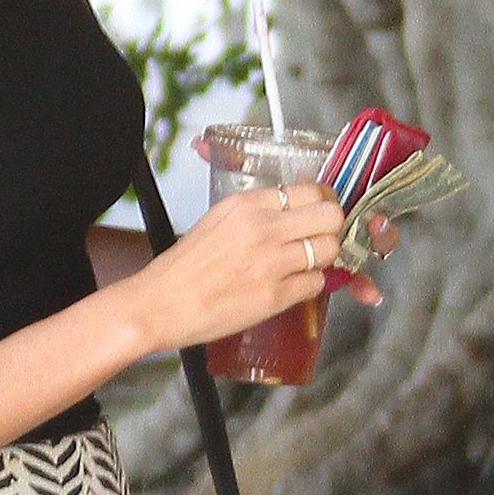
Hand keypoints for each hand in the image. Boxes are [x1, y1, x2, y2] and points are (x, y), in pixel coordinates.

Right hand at [132, 180, 375, 357]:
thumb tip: (294, 214)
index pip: (311, 190)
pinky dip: (309, 286)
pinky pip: (316, 284)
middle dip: (333, 229)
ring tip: (305, 265)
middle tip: (323, 239)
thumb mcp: (218, 220)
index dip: (324, 204)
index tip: (323, 213)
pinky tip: (290, 286)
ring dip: (324, 259)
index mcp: (247, 203)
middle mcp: (263, 227)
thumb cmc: (185, 269)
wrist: (160, 304)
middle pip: (330, 216)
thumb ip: (257, 212)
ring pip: (329, 250)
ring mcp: (271, 261)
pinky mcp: (274, 295)